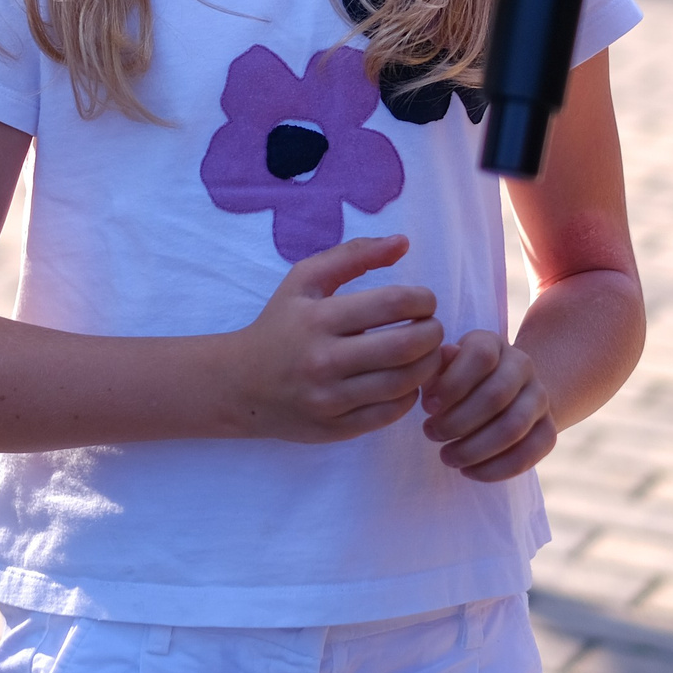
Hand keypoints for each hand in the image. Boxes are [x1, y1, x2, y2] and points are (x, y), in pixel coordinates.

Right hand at [227, 235, 446, 443]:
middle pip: (405, 346)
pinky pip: (390, 413)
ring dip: (427, 365)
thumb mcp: (305, 280)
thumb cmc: (280, 325)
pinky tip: (404, 381)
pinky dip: (409, 395)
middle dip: (433, 333)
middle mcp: (324, 359)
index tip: (424, 302)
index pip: (393, 303)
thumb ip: (353, 255)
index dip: (422, 300)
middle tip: (432, 328)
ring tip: (424, 353)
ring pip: (403, 384)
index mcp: (318, 317)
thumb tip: (403, 243)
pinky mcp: (335, 429)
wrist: (239, 385)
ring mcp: (330, 399)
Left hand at [422, 330, 555, 480]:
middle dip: (457, 421)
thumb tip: (436, 368)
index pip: (481, 357)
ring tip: (447, 457)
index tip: (428, 408)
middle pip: (496, 395)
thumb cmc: (461, 379)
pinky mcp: (549, 430)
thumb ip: (439, 368)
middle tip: (431, 434)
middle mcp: (523, 365)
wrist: (505, 393)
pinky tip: (469, 471)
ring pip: (512, 428)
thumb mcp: (446, 366)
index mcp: (494, 342)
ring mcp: (540, 397)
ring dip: (474, 449)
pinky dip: (495, 469)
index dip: (452, 384)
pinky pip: (528, 454)